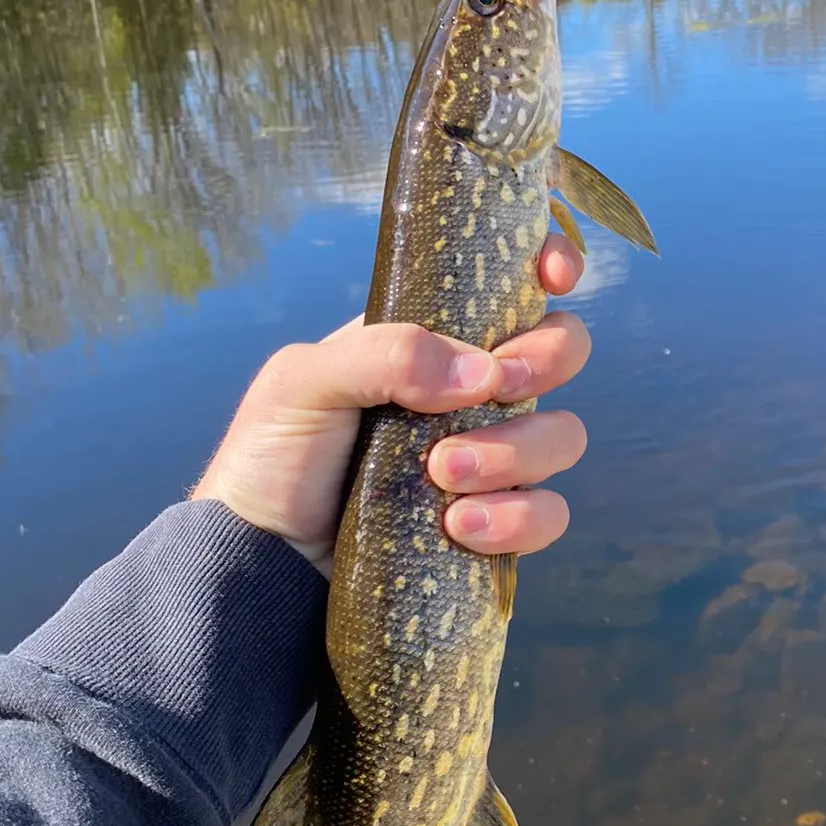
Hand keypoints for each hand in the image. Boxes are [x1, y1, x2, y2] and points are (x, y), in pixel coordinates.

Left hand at [191, 237, 589, 575]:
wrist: (261, 562)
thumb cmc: (275, 454)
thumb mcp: (305, 380)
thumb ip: (387, 353)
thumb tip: (481, 373)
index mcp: (436, 336)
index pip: (515, 281)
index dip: (552, 263)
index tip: (553, 279)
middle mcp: (474, 388)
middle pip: (564, 348)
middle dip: (543, 361)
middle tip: (494, 388)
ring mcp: (492, 454)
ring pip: (562, 434)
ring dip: (515, 451)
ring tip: (442, 474)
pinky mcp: (496, 523)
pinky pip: (548, 513)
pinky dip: (516, 518)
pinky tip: (459, 527)